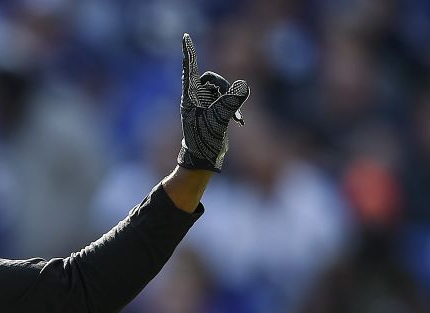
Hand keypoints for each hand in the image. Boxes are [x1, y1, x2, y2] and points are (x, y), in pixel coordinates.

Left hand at [177, 33, 249, 171]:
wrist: (204, 158)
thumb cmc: (205, 141)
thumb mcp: (219, 120)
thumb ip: (231, 102)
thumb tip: (244, 87)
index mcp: (190, 97)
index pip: (190, 69)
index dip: (190, 52)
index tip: (186, 36)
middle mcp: (195, 98)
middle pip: (211, 78)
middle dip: (223, 86)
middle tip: (230, 105)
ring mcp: (204, 104)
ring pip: (221, 89)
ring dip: (230, 101)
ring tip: (233, 118)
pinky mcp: (213, 110)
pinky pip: (227, 99)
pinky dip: (234, 108)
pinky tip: (240, 121)